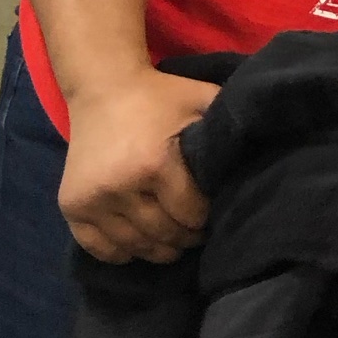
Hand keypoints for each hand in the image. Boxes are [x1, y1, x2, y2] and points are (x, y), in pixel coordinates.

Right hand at [60, 70, 219, 263]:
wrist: (102, 86)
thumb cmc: (160, 96)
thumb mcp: (201, 100)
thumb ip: (229, 125)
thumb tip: (265, 150)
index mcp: (154, 163)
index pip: (190, 215)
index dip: (206, 216)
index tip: (211, 210)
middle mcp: (119, 186)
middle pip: (164, 235)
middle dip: (186, 236)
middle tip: (196, 229)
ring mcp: (91, 199)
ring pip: (135, 247)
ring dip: (159, 248)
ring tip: (173, 236)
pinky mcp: (72, 206)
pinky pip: (102, 249)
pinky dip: (123, 251)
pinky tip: (139, 238)